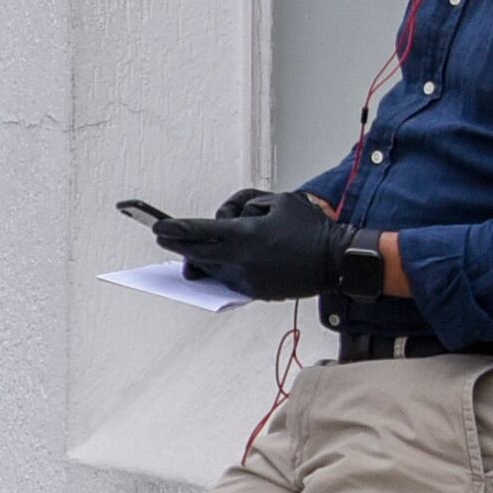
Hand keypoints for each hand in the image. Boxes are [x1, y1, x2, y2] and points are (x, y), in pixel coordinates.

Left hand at [152, 189, 356, 302]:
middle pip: (198, 254)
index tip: (156, 226)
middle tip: (162, 236)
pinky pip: (228, 279)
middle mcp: (241, 260)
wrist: (336, 261)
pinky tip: (218, 260)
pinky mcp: (255, 293)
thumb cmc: (308, 226)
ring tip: (195, 247)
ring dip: (202, 258)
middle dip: (179, 245)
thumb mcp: (276, 200)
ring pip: (212, 268)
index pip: (199, 232)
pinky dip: (222, 269)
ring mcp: (247, 280)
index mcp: (245, 235)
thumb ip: (244, 204)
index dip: (175, 229)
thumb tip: (224, 218)